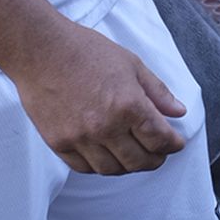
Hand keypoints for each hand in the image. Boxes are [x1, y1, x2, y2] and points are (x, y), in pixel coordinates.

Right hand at [11, 18, 187, 175]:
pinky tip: (105, 155)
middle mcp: (105, 126)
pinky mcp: (58, 142)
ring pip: (112, 169)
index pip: (160, 139)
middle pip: (139, 161)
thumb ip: (157, 92)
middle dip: (155, 160)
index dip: (173, 144)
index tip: (176, 143)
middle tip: (158, 154)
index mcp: (129, 105)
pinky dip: (99, 166)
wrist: (41, 50)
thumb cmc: (86, 51)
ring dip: (127, 166)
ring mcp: (80, 138)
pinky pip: (84, 168)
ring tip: (132, 156)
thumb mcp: (131, 64)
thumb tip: (179, 111)